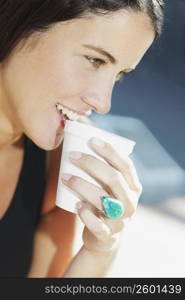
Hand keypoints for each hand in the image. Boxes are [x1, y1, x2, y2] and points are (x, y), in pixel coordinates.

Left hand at [61, 137, 141, 253]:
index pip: (125, 165)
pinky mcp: (108, 236)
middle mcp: (130, 203)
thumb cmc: (105, 205)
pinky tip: (76, 205)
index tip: (91, 140)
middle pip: (113, 178)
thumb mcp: (110, 190)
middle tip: (72, 155)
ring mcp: (121, 220)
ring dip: (81, 185)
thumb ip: (104, 172)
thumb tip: (82, 145)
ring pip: (103, 199)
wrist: (104, 239)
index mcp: (134, 188)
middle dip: (91, 164)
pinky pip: (96, 224)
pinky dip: (85, 213)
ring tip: (65, 176)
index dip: (110, 151)